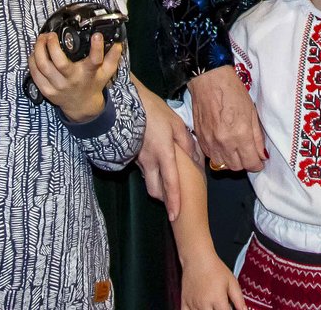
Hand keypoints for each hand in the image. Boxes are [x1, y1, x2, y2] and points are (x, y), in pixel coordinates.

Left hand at [28, 31, 121, 123]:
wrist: (82, 106)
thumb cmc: (93, 84)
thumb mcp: (106, 72)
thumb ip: (113, 58)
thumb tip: (118, 42)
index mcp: (89, 73)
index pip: (95, 60)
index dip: (96, 47)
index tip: (96, 34)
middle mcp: (73, 79)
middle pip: (60, 62)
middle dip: (52, 45)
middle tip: (51, 34)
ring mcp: (58, 86)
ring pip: (43, 67)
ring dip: (39, 50)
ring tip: (41, 39)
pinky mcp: (47, 91)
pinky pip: (35, 75)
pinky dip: (32, 62)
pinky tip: (35, 52)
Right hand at [137, 80, 198, 221]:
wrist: (126, 104)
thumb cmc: (154, 112)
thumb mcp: (176, 123)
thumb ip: (186, 141)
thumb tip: (194, 157)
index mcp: (163, 154)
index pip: (170, 183)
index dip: (174, 201)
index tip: (176, 216)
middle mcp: (149, 161)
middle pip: (155, 190)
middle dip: (164, 199)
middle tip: (174, 200)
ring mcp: (139, 160)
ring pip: (149, 181)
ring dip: (158, 186)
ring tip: (169, 184)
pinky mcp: (133, 156)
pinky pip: (144, 171)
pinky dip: (152, 174)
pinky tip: (159, 167)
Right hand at [180, 252, 246, 309]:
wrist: (198, 258)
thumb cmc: (215, 268)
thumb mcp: (232, 282)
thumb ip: (239, 299)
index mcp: (218, 299)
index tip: (228, 308)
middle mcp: (204, 304)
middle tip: (219, 307)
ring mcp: (193, 304)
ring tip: (211, 306)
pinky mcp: (184, 302)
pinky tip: (199, 309)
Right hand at [188, 65, 265, 171]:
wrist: (209, 80)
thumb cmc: (233, 91)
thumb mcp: (252, 112)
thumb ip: (257, 137)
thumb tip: (262, 155)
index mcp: (240, 134)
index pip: (250, 163)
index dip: (257, 165)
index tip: (259, 162)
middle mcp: (224, 142)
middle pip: (236, 167)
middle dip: (245, 163)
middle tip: (248, 154)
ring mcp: (210, 141)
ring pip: (222, 165)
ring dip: (230, 161)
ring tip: (235, 150)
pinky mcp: (200, 138)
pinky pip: (210, 156)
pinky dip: (218, 154)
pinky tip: (223, 144)